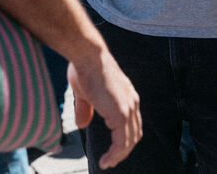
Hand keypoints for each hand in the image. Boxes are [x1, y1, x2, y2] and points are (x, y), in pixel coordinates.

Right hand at [68, 50, 141, 168]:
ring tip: (106, 163)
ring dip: (119, 155)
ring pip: (129, 140)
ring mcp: (128, 107)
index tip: (113, 151)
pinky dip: (116, 154)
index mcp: (126, 95)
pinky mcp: (121, 112)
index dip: (124, 139)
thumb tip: (83, 125)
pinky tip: (105, 160)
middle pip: (134, 134)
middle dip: (122, 151)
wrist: (88, 55)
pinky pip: (122, 141)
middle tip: (109, 162)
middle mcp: (131, 101)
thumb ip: (86, 108)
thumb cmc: (84, 68)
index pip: (132, 123)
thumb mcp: (84, 93)